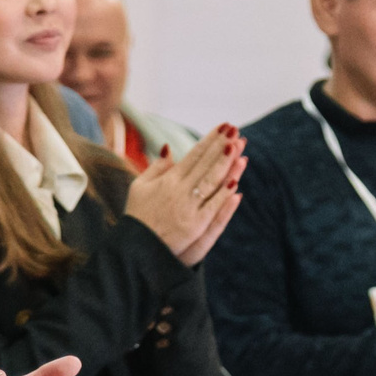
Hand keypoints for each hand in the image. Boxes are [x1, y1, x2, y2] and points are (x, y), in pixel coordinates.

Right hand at [126, 127, 246, 262]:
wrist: (136, 247)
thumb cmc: (139, 215)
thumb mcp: (140, 186)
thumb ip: (157, 166)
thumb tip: (168, 146)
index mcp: (169, 179)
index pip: (194, 154)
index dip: (210, 140)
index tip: (223, 127)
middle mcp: (180, 190)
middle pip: (205, 164)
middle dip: (221, 145)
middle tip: (235, 130)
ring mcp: (188, 207)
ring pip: (211, 181)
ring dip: (226, 163)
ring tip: (238, 147)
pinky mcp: (195, 225)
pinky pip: (213, 206)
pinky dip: (223, 193)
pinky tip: (235, 180)